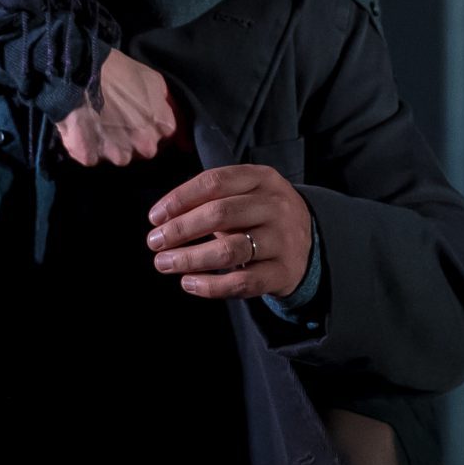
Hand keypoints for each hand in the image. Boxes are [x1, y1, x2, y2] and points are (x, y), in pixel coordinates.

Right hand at [57, 50, 178, 165]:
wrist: (79, 73)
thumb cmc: (116, 70)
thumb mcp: (150, 77)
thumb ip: (161, 99)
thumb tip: (162, 109)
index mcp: (159, 124)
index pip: (164, 132)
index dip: (153, 123)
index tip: (142, 115)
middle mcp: (142, 144)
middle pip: (144, 149)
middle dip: (135, 138)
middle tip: (120, 121)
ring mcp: (116, 152)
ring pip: (119, 157)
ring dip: (113, 146)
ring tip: (100, 125)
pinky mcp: (89, 155)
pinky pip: (91, 157)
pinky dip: (88, 147)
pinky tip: (84, 130)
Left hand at [146, 164, 312, 298]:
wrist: (310, 242)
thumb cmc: (260, 216)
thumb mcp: (245, 194)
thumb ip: (210, 200)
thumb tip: (162, 220)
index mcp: (262, 178)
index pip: (214, 182)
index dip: (180, 199)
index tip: (154, 217)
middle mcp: (276, 206)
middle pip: (220, 213)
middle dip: (180, 229)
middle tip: (154, 243)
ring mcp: (282, 239)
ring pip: (230, 250)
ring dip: (190, 258)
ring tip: (164, 263)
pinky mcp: (283, 272)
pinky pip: (242, 282)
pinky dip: (210, 286)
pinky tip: (188, 283)